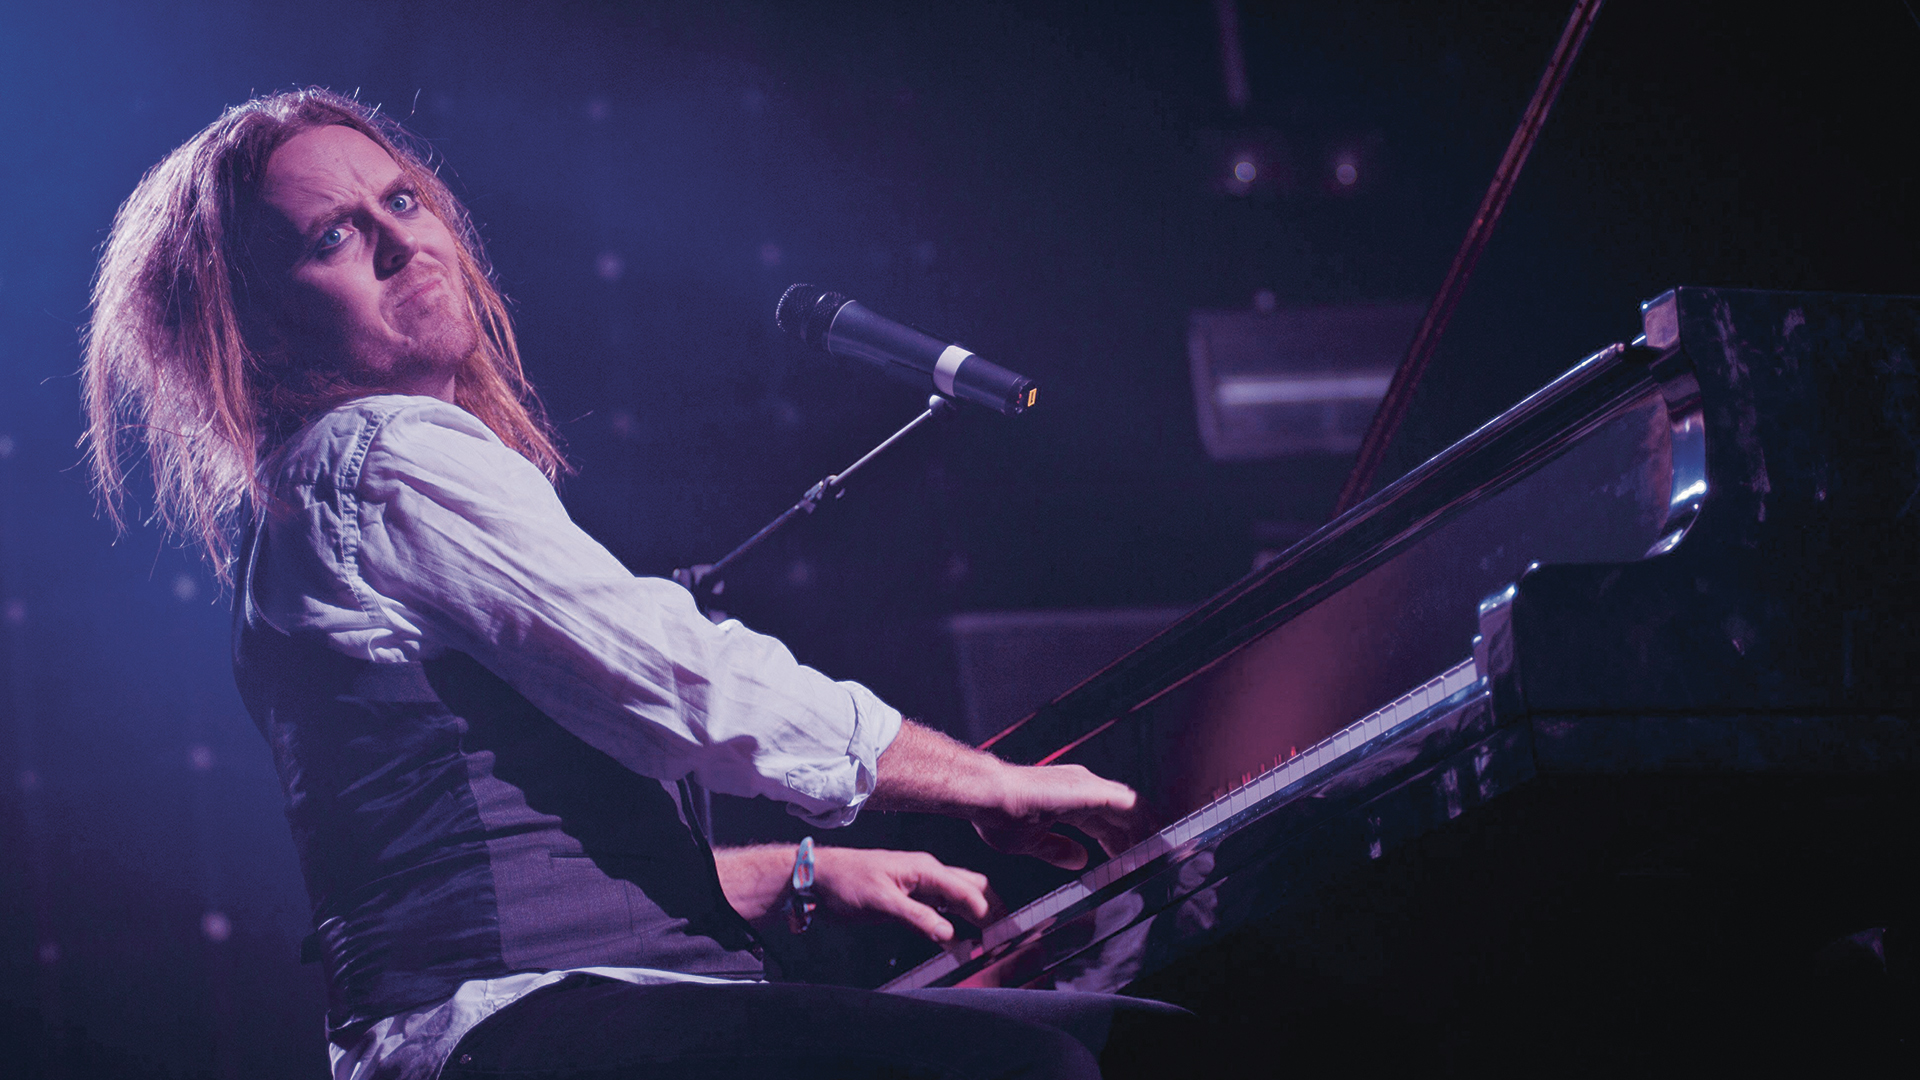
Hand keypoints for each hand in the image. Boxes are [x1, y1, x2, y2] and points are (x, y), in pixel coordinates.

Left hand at [811, 846, 998, 942]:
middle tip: (1002, 935)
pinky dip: (951, 925)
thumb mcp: (882, 902)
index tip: (1000, 934)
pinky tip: (954, 943)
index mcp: (924, 868)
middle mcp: (926, 873)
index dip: (986, 912)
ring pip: (956, 898)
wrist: (818, 878)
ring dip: (971, 917)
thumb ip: (917, 917)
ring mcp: (917, 885)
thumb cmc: (846, 882)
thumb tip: (950, 935)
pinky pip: (938, 910)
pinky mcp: (907, 898)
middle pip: (970, 887)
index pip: (966, 890)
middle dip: (989, 908)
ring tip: (985, 941)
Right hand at [970, 762, 1145, 870]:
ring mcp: (1089, 786)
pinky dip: (1145, 824)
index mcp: (1070, 800)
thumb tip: (1080, 860)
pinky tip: (1151, 844)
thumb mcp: (1031, 840)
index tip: (1128, 861)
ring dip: (1146, 831)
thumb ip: (1057, 848)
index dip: (1119, 841)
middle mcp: (1084, 788)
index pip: (1106, 821)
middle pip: (1123, 813)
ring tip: (1156, 857)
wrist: (987, 796)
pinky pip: (1132, 807)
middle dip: (1138, 838)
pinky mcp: (1092, 791)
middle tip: (1150, 864)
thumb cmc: (998, 815)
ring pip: (1133, 807)